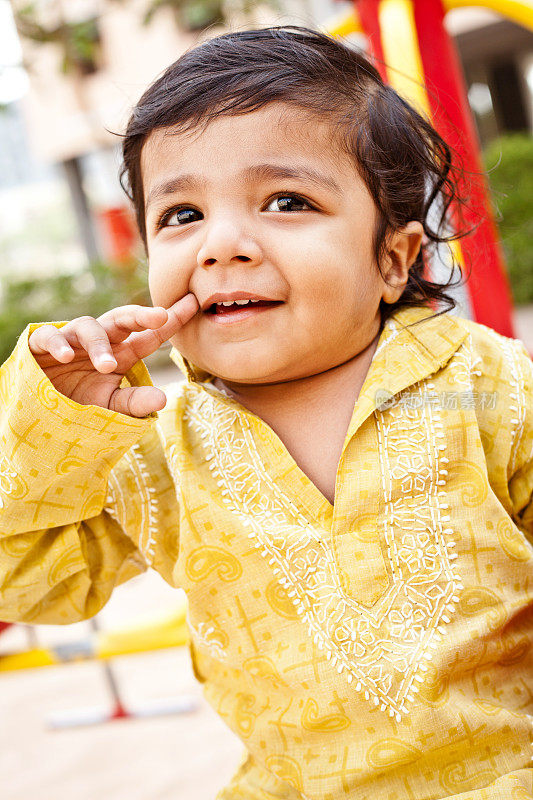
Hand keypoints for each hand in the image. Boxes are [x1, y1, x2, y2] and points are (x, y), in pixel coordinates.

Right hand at [28, 294, 198, 417]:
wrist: (40, 408)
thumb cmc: (80, 402)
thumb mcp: (110, 406)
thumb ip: (134, 402)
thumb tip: (164, 398)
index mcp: (121, 353)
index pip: (150, 335)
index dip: (171, 320)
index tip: (194, 303)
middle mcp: (101, 341)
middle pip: (123, 319)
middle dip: (141, 314)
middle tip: (160, 316)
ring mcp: (72, 340)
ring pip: (89, 327)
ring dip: (98, 345)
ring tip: (106, 366)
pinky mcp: (42, 345)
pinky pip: (50, 335)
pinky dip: (58, 343)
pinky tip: (66, 357)